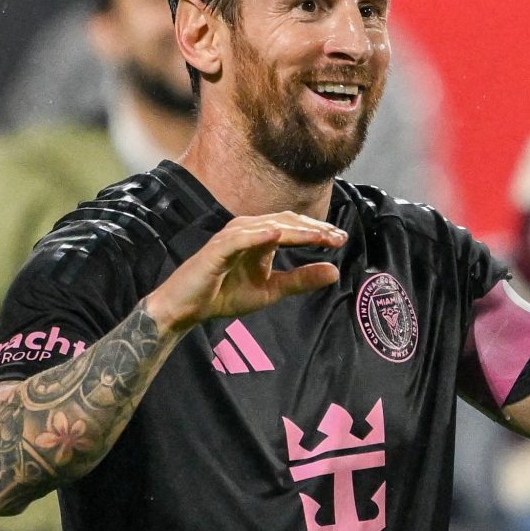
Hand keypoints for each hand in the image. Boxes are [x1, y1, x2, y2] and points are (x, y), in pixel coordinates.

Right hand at [146, 211, 346, 331]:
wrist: (188, 308)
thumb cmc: (225, 295)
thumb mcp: (271, 290)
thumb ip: (301, 280)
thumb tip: (334, 272)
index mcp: (260, 238)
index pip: (294, 228)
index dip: (318, 231)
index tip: (341, 239)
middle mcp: (247, 232)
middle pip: (285, 222)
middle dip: (314, 228)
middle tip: (338, 237)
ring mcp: (231, 237)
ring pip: (267, 226)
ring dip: (295, 230)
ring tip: (319, 236)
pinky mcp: (216, 249)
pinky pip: (239, 238)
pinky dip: (258, 235)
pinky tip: (277, 234)